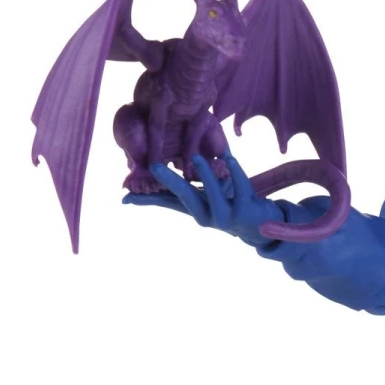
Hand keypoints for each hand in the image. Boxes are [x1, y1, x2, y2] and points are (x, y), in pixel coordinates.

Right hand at [122, 154, 285, 247]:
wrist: (259, 226)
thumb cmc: (225, 207)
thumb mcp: (199, 200)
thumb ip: (176, 192)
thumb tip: (150, 184)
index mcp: (193, 210)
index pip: (166, 202)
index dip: (146, 199)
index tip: (126, 194)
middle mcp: (207, 216)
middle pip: (185, 199)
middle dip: (171, 183)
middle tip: (154, 167)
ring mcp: (227, 216)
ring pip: (214, 195)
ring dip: (205, 176)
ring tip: (196, 158)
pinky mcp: (247, 211)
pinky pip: (241, 188)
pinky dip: (236, 173)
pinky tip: (229, 158)